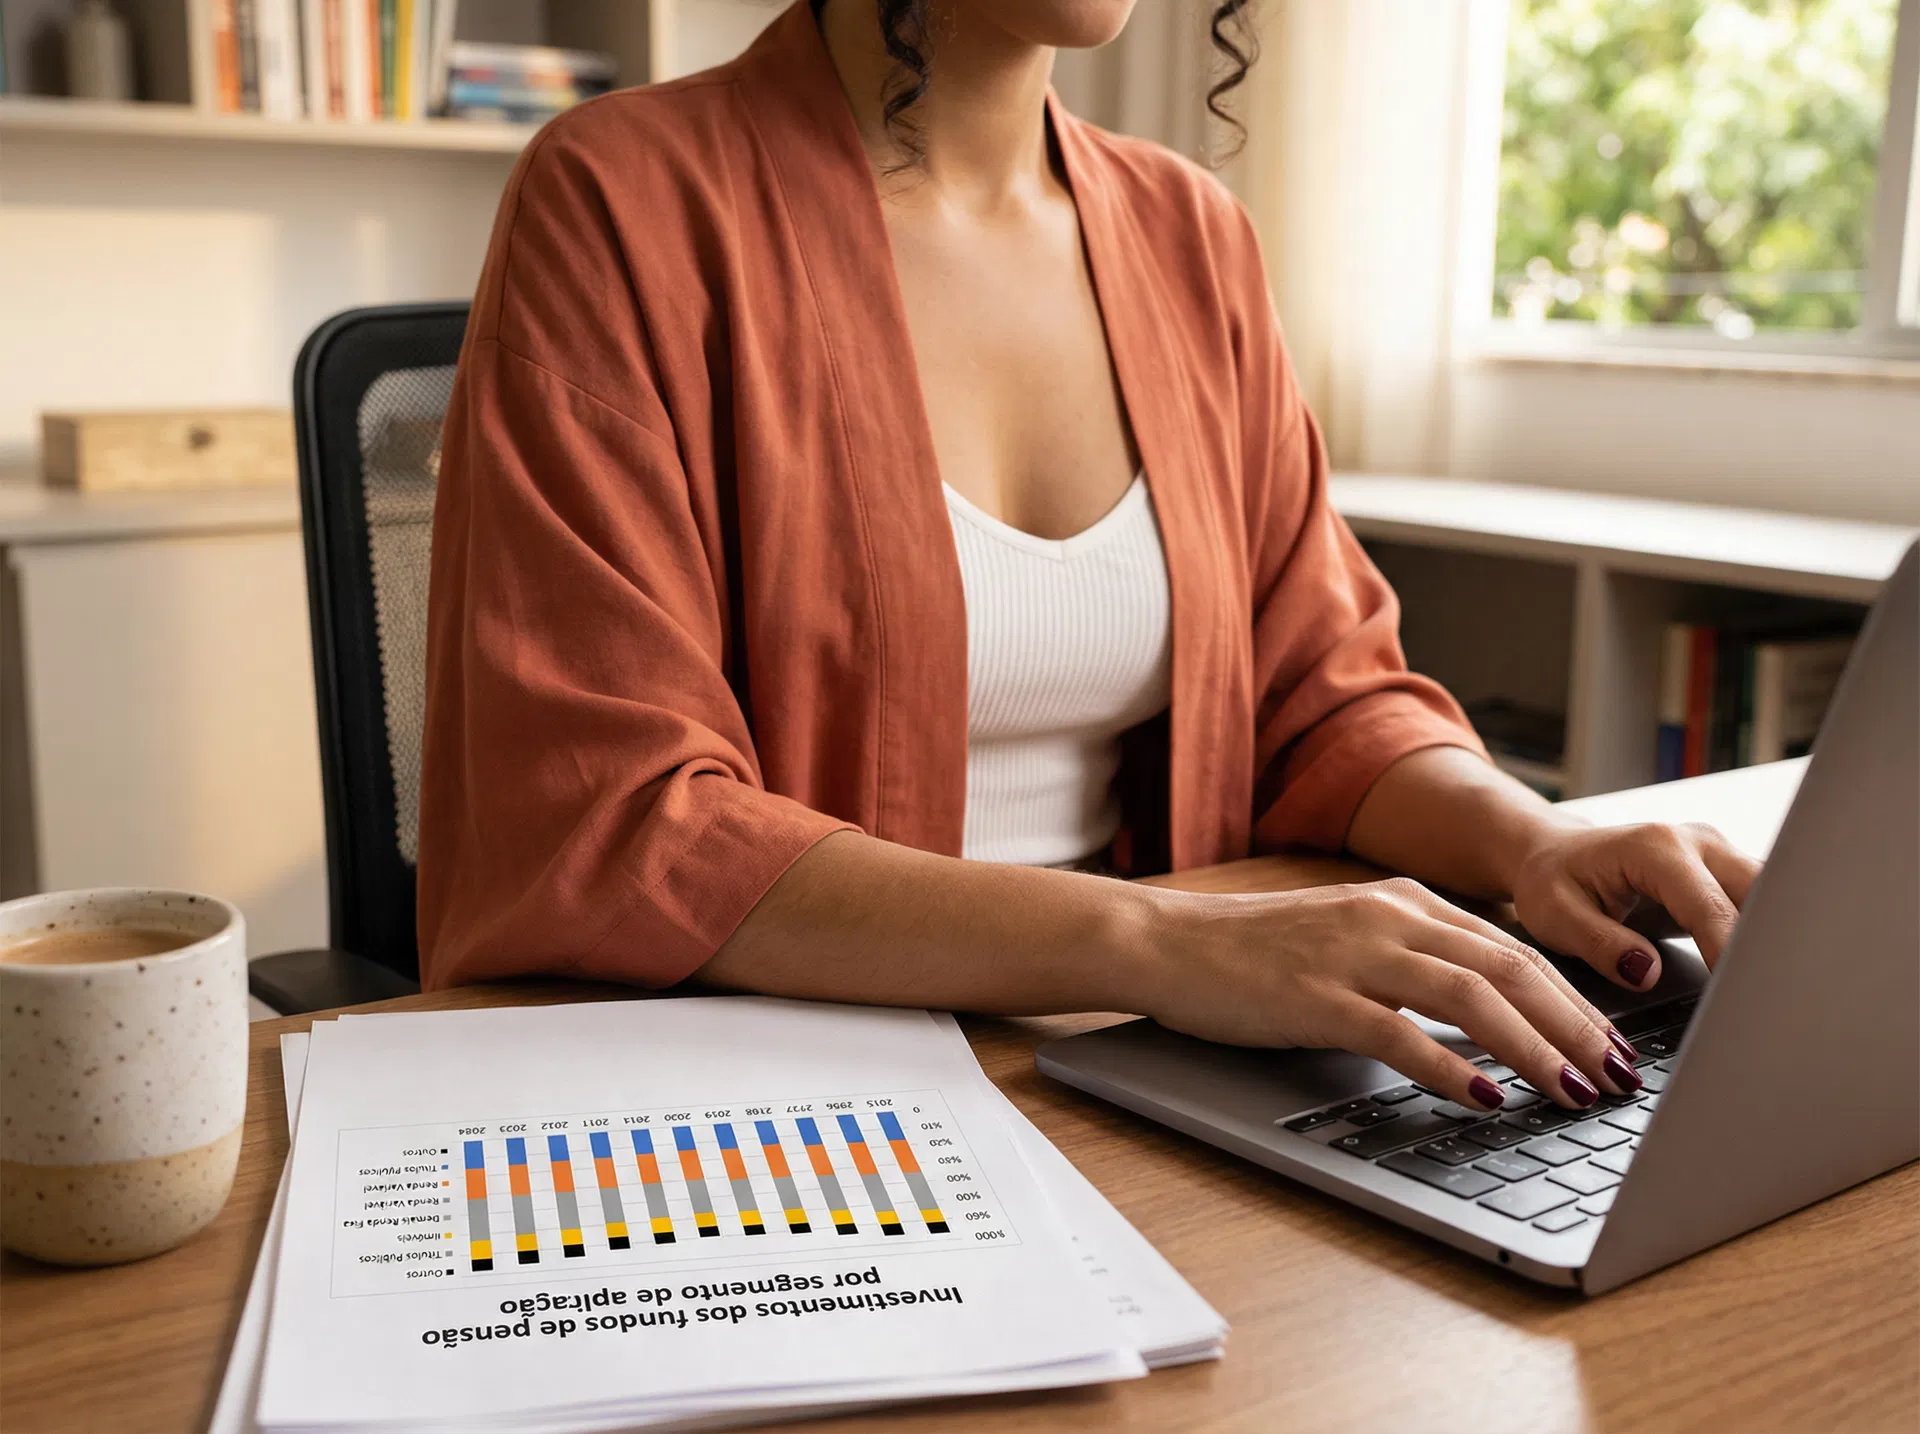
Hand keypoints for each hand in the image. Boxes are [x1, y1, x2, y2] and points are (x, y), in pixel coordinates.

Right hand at [1141, 879, 1643, 1112]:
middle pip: (1510, 968)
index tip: (1615, 1045)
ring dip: (1534, 1047)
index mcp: (1404, 902)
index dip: (1575, 1000)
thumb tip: (1489, 1017)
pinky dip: (1451, 1066)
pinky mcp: (1315, 996)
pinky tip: (1486, 1097)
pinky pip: (1400, 1032)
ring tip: (1574, 1090)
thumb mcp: (1349, 939)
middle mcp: (1388, 918)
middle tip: (1621, 1076)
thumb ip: (1414, 962)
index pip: (1513, 951)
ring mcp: (1352, 954)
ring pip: (1470, 995)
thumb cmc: (1254, 952)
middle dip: (1577, 1026)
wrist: (1168, 942)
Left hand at [1509, 821, 1759, 991]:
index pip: (1710, 909)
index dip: (1729, 956)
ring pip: (1775, 898)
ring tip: (1777, 995)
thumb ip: (1599, 943)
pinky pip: (1764, 906)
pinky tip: (1765, 977)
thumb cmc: (1551, 880)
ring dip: (1778, 944)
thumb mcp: (1554, 914)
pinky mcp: (1726, 876)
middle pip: (1763, 895)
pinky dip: (1769, 939)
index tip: (1739, 999)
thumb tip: (1645, 972)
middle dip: (1771, 948)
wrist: (1553, 855)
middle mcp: (1698, 843)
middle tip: (1773, 1003)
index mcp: (1656, 848)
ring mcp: (1718, 856)